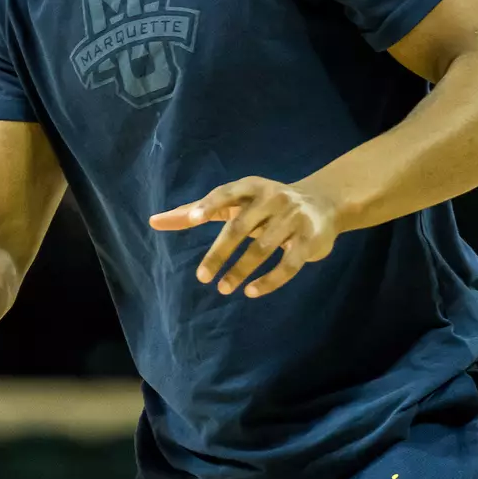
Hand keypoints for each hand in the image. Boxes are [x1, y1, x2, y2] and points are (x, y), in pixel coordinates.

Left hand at [149, 177, 341, 297]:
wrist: (323, 203)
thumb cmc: (266, 204)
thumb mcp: (234, 202)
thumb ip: (196, 211)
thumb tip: (154, 221)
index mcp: (251, 187)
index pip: (226, 193)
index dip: (209, 205)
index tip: (191, 220)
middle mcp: (272, 198)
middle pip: (241, 226)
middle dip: (221, 253)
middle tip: (202, 277)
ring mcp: (293, 218)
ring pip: (263, 248)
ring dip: (241, 270)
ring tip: (223, 288)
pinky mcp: (310, 239)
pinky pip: (288, 264)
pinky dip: (269, 280)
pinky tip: (251, 292)